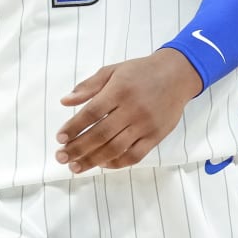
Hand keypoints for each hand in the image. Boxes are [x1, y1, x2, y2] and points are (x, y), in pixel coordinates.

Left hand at [55, 48, 200, 173]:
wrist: (177, 75)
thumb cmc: (140, 72)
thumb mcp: (112, 70)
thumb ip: (88, 86)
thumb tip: (64, 101)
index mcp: (119, 90)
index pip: (91, 113)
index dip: (74, 127)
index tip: (59, 138)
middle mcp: (132, 109)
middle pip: (100, 134)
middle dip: (77, 148)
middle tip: (61, 157)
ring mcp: (145, 125)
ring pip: (115, 148)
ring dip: (92, 160)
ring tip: (75, 166)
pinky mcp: (156, 136)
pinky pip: (134, 156)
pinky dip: (116, 163)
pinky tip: (102, 164)